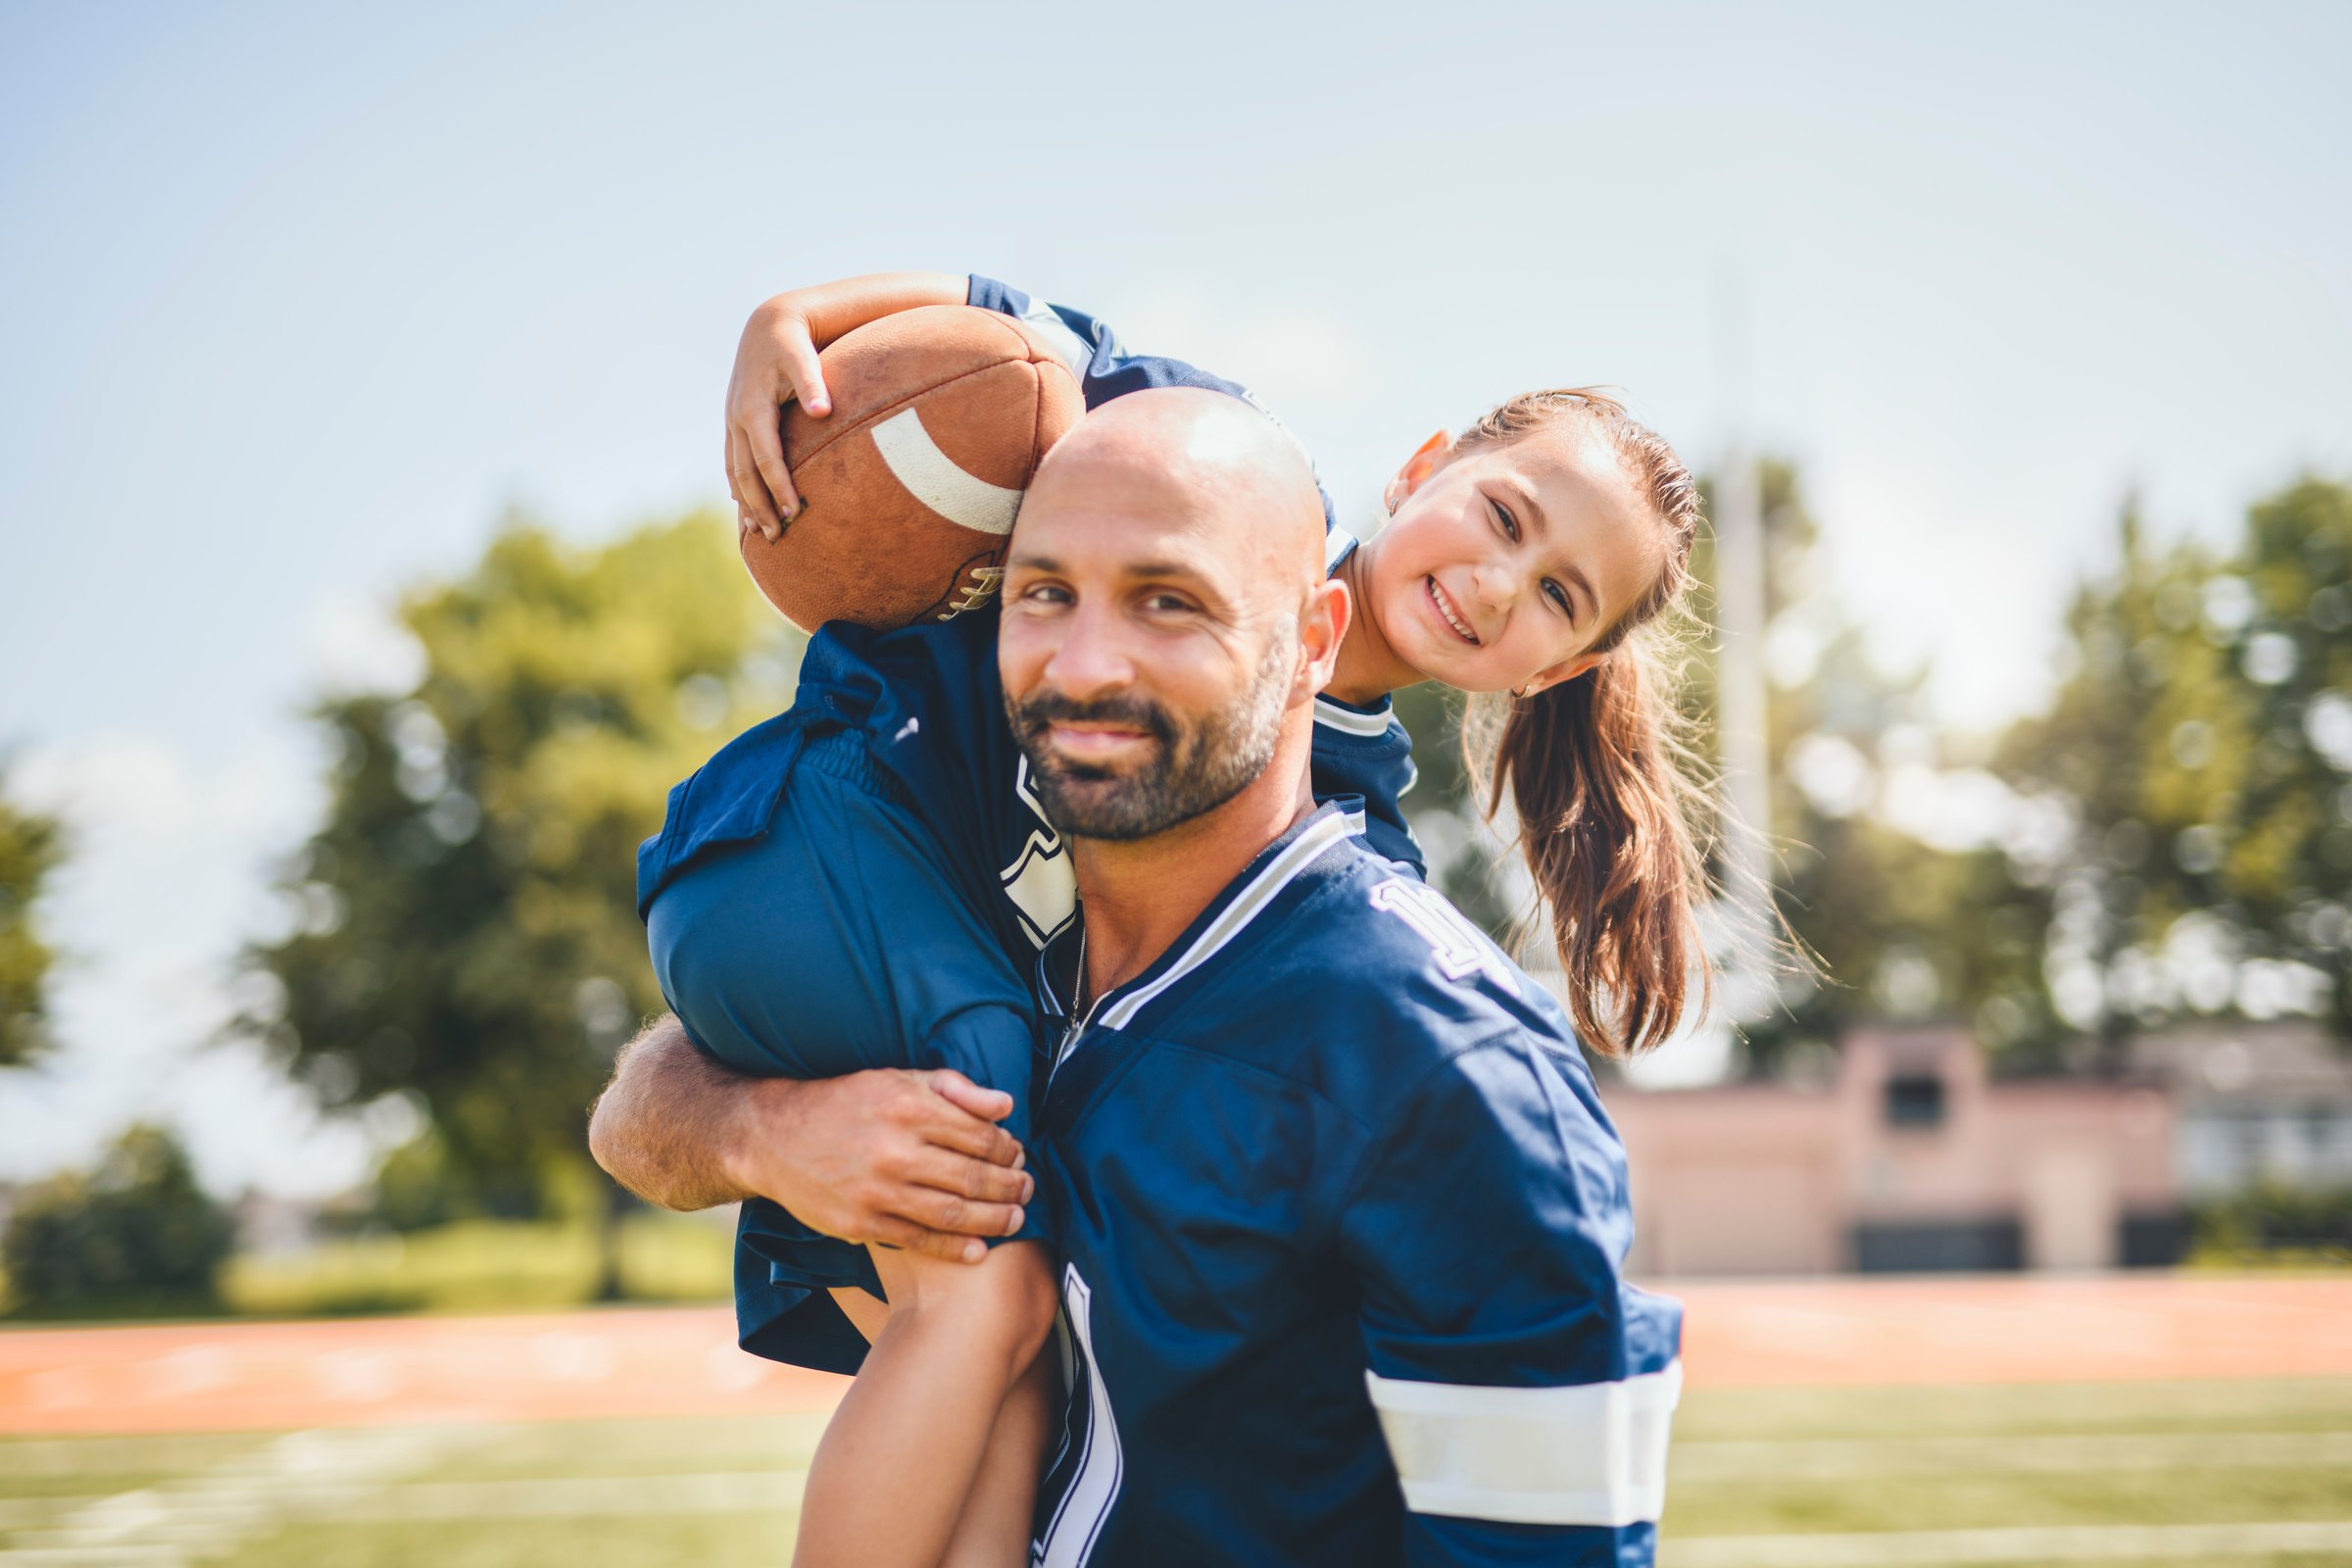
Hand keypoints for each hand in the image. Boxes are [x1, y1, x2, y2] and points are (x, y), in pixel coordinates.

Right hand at [725, 294, 832, 542]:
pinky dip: (738, 486)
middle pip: (745, 473)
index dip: (779, 486)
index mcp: (753, 408)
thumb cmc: (792, 342)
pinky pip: (732, 461)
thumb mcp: (803, 356)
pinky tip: (743, 506)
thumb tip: (822, 411)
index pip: (766, 457)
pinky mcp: (734, 423)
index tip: (795, 513)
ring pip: (735, 471)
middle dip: (759, 506)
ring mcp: (732, 422)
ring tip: (759, 531)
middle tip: (777, 536)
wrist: (767, 325)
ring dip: (745, 503)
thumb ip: (814, 382)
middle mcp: (736, 419)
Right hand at [729, 1067, 1032, 1263]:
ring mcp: (877, 1190)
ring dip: (993, 1219)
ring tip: (1015, 1220)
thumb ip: (953, 1088)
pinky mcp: (861, 1223)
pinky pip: (919, 1239)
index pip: (979, 1134)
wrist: (773, 1137)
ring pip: (952, 1212)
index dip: (1007, 1149)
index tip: (1018, 1156)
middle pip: (972, 1176)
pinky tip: (978, 1249)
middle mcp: (895, 1149)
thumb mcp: (896, 1078)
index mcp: (908, 1107)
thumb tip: (1006, 1105)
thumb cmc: (844, 1103)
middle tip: (1028, 1191)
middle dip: (1010, 1187)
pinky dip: (954, 1247)